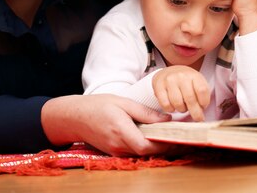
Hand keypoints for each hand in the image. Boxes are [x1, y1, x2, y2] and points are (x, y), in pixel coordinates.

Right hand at [41, 94, 172, 155]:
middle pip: (147, 152)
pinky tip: (155, 138)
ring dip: (157, 148)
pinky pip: (134, 152)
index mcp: (121, 131)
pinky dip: (146, 147)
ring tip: (173, 138)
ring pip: (141, 154)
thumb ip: (145, 112)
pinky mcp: (114, 152)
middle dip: (166, 147)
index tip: (179, 139)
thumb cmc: (97, 106)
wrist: (73, 117)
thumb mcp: (123, 102)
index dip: (164, 145)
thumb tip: (167, 119)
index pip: (147, 146)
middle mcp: (118, 145)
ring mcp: (115, 151)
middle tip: (182, 139)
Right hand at [152, 66, 209, 121]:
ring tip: (183, 107)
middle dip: (195, 113)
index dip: (204, 102)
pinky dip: (170, 109)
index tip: (203, 107)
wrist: (169, 72)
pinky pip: (166, 104)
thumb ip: (202, 96)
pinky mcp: (158, 86)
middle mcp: (181, 76)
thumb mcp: (198, 84)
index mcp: (194, 75)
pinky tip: (173, 106)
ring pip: (177, 103)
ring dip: (182, 110)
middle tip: (197, 118)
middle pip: (190, 99)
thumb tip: (201, 114)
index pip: (202, 90)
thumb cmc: (187, 82)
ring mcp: (169, 80)